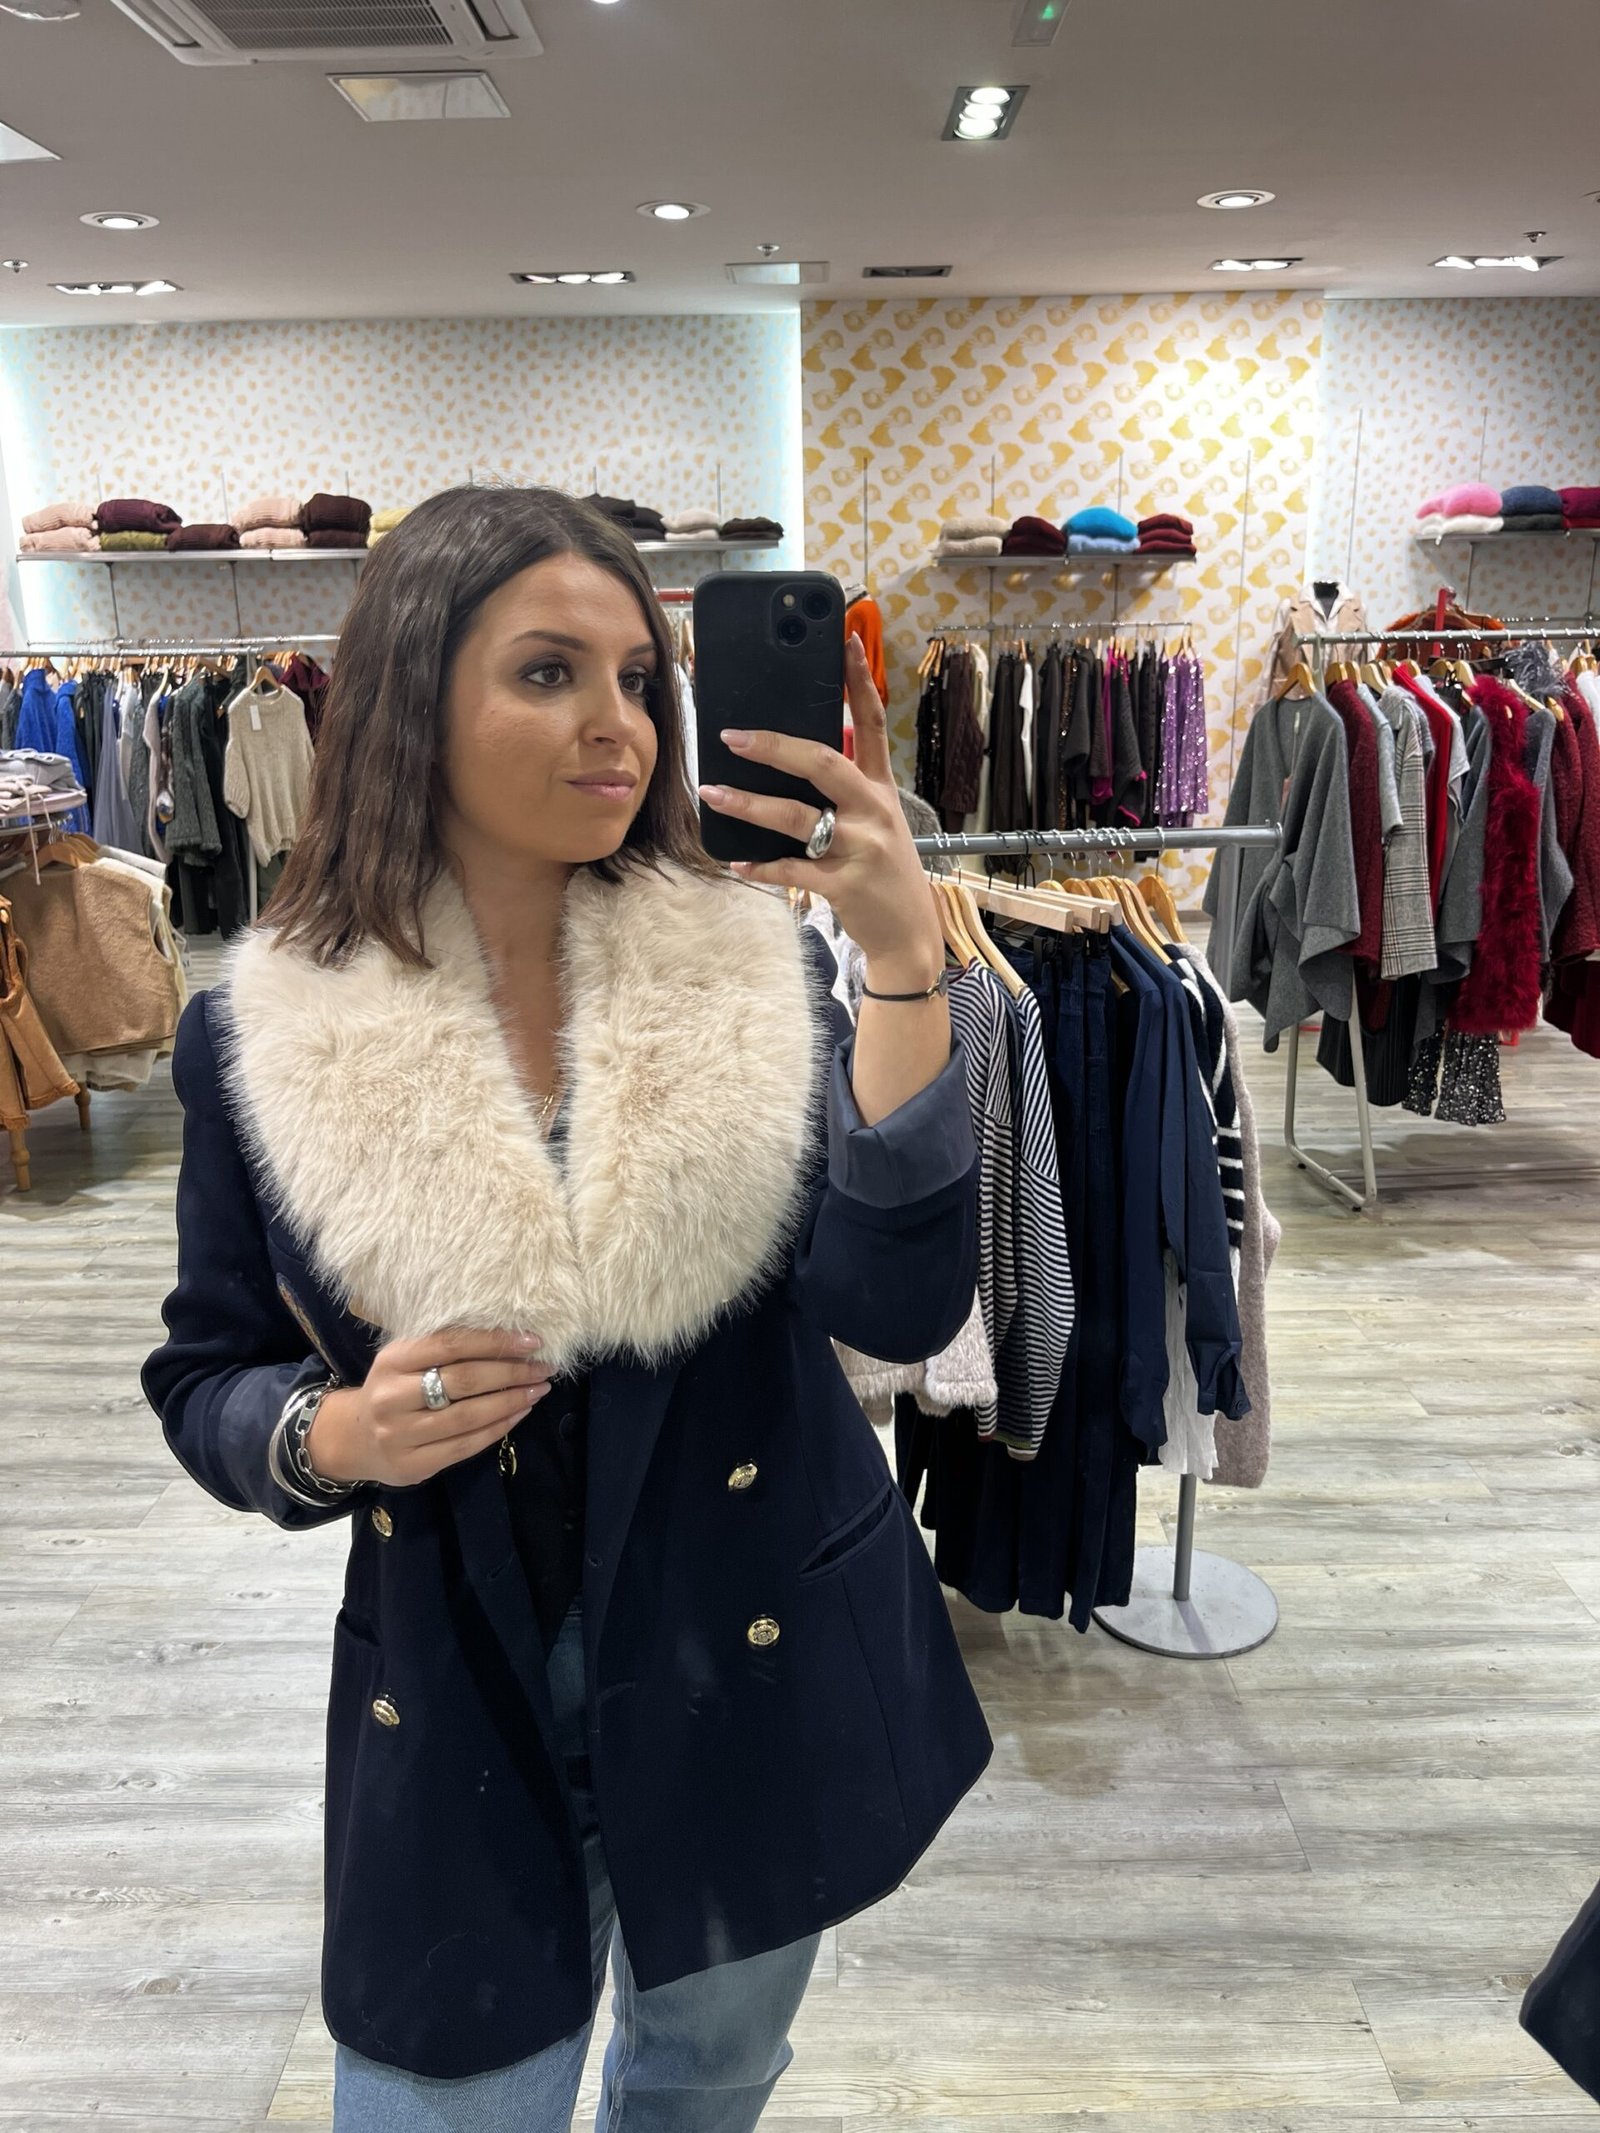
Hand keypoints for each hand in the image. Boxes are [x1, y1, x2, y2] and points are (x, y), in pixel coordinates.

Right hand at [306, 1327, 551, 1487]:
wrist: (354, 1439)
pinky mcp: (413, 1465)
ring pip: (468, 1415)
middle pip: (463, 1380)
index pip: (451, 1344)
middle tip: (544, 1367)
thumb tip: (507, 1336)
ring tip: (539, 1389)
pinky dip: (498, 1428)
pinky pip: (465, 1445)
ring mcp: (401, 1434)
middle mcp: (393, 1397)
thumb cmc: (393, 1390)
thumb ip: (443, 1349)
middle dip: (511, 1372)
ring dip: (511, 1401)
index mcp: (393, 1360)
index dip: (494, 1341)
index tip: (532, 1341)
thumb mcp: (405, 1361)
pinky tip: (519, 1413)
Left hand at [698, 635, 942, 979]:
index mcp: (880, 789)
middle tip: (732, 736)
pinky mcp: (845, 886)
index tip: (843, 641)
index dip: (859, 681)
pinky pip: (793, 871)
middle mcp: (874, 811)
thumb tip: (786, 763)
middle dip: (775, 746)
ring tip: (713, 794)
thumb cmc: (883, 873)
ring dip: (750, 805)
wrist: (910, 935)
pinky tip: (736, 862)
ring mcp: (861, 848)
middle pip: (824, 763)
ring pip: (798, 818)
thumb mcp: (876, 824)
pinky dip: (761, 866)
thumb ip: (842, 794)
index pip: (873, 723)